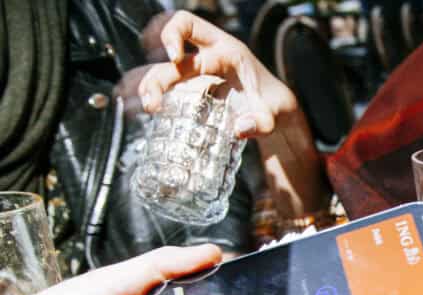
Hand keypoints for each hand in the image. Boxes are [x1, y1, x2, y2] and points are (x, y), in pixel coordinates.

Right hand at [138, 11, 297, 137]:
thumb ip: (261, 123)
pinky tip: (139, 106)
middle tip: (151, 98)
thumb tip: (240, 127)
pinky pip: (161, 79)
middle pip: (167, 42)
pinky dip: (147, 90)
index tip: (172, 59)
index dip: (174, 38)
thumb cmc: (271, 106)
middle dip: (155, 63)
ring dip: (145, 79)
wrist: (273, 109)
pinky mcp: (189, 83)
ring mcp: (195, 67)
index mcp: (226, 50)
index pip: (189, 28)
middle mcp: (207, 53)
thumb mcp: (272, 116)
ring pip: (159, 60)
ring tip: (139, 105)